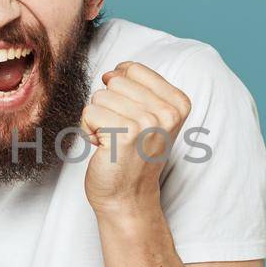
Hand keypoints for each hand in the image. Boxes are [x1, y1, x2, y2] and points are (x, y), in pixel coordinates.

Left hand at [80, 60, 191, 216]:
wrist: (128, 197)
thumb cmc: (133, 156)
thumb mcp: (150, 118)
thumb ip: (139, 89)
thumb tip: (112, 72)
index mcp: (178, 103)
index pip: (133, 69)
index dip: (119, 89)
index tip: (128, 115)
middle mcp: (167, 112)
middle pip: (114, 82)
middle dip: (107, 105)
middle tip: (119, 132)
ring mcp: (147, 123)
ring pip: (99, 97)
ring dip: (97, 119)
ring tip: (111, 140)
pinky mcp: (124, 135)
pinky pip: (89, 113)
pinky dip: (87, 130)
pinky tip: (102, 147)